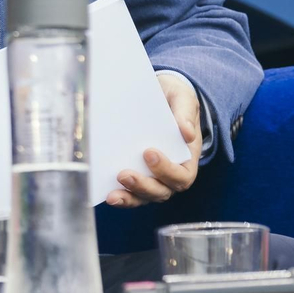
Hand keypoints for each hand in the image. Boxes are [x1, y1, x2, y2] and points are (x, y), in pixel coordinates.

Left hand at [106, 72, 202, 206]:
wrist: (159, 95)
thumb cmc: (174, 98)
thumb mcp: (183, 98)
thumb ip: (185, 112)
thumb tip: (186, 133)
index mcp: (187, 158)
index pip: (182, 175)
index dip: (167, 170)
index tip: (149, 153)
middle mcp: (171, 173)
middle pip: (162, 191)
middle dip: (143, 186)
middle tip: (123, 174)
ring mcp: (153, 177)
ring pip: (144, 196)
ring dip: (129, 197)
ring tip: (112, 195)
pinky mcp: (137, 176)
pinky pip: (131, 193)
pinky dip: (121, 196)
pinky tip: (106, 193)